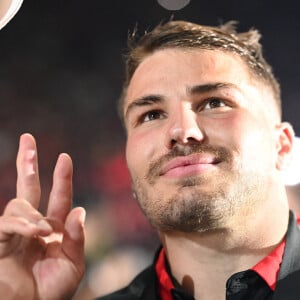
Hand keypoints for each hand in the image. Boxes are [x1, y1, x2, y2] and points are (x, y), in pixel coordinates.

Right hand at [0, 133, 84, 299]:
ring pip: (19, 204)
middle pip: (29, 188)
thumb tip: (80, 209)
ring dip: (31, 213)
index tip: (64, 157)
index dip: (62, 178)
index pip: (59, 197)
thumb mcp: (72, 265)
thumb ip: (76, 238)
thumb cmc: (52, 293)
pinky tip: (34, 230)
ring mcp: (15, 233)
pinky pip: (5, 223)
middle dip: (28, 163)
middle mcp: (34, 226)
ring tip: (42, 232)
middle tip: (27, 139)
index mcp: (55, 229)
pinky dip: (21, 224)